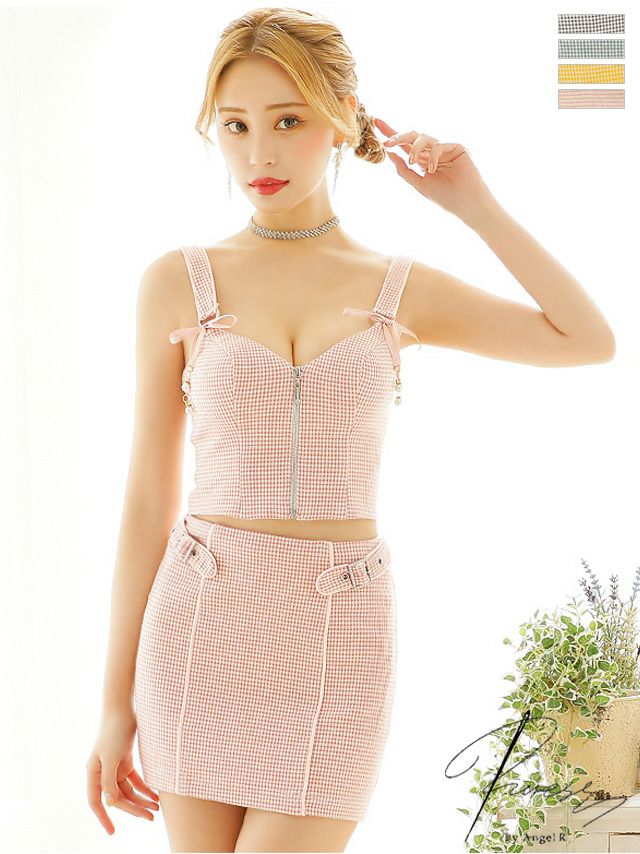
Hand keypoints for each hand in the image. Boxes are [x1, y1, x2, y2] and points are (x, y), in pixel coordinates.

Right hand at [86, 707, 159, 834]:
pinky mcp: (126, 760)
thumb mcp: (112, 757)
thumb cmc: (114, 731)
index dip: (103, 818)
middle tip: (150, 817)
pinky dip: (145, 787)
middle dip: (134, 809)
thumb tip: (109, 803)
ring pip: (128, 790)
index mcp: (94, 772)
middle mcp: (102, 772)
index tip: (113, 832)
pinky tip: (156, 794)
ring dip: (142, 799)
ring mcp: (115, 766)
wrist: (123, 707)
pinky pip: (135, 780)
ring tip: (157, 807)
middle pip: (117, 798)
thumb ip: (109, 781)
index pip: (97, 801)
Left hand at [374, 117, 494, 223]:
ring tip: (412, 162)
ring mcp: (444, 149)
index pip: (404, 145)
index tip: (375, 123)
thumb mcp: (419, 184)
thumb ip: (404, 170)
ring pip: (424, 138)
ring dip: (414, 149)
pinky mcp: (456, 147)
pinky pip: (439, 145)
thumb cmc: (445, 197)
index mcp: (422, 161)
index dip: (391, 134)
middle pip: (411, 137)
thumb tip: (390, 155)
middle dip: (398, 136)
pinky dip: (433, 155)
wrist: (465, 204)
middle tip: (387, 142)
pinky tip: (433, 169)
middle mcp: (431, 152)